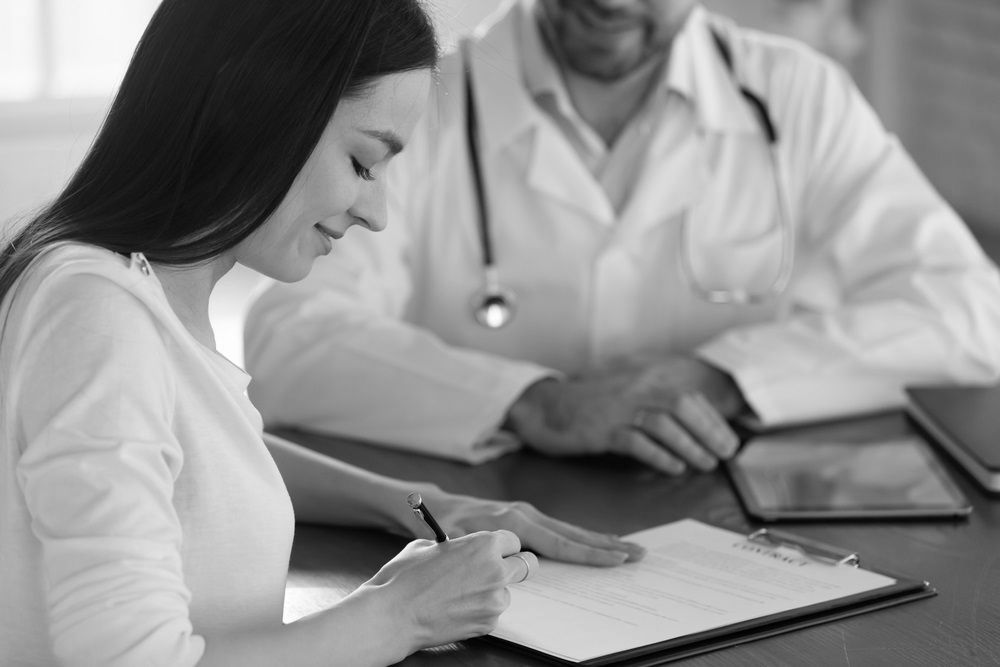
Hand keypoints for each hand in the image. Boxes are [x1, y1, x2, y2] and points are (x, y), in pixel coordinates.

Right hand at [360, 530, 535, 651]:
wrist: (392, 614)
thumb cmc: (405, 577)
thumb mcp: (427, 545)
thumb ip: (454, 544)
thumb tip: (459, 547)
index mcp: (484, 544)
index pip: (513, 541)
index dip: (502, 546)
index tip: (495, 552)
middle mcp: (496, 571)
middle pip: (527, 565)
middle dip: (514, 566)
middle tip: (497, 570)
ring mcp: (494, 600)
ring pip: (507, 592)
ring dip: (492, 591)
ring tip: (461, 594)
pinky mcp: (488, 624)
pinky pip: (492, 613)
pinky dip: (480, 611)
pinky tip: (455, 609)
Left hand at [428, 492, 644, 565]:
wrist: (434, 507)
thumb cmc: (443, 528)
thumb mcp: (462, 543)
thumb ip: (491, 552)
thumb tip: (520, 565)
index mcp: (515, 522)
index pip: (561, 543)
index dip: (590, 553)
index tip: (617, 559)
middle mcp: (526, 514)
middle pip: (574, 533)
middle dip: (608, 544)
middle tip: (639, 552)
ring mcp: (527, 513)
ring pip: (571, 530)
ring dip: (600, 540)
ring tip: (629, 547)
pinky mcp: (525, 516)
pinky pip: (560, 529)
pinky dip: (582, 536)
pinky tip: (597, 541)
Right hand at [505, 356, 743, 474]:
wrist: (544, 407)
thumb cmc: (587, 404)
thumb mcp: (624, 395)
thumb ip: (652, 402)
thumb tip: (689, 422)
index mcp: (642, 377)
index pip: (688, 395)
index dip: (712, 419)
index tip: (727, 440)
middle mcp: (633, 387)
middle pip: (682, 405)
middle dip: (709, 431)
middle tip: (724, 454)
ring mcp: (617, 407)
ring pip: (664, 423)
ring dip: (690, 446)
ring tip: (704, 464)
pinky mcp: (602, 428)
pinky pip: (637, 441)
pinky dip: (659, 456)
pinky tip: (673, 467)